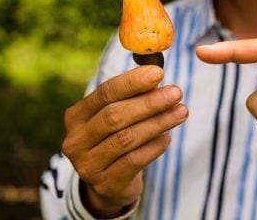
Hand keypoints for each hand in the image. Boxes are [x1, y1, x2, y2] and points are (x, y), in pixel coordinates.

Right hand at [61, 65, 187, 216]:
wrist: (108, 184)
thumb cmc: (115, 138)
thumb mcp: (116, 116)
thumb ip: (131, 97)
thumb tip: (157, 77)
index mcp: (76, 116)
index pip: (104, 93)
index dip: (131, 82)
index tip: (158, 73)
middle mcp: (76, 141)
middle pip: (114, 117)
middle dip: (149, 103)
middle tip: (176, 92)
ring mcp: (88, 165)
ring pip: (126, 139)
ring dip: (158, 123)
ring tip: (181, 112)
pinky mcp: (105, 184)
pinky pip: (134, 161)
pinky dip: (154, 147)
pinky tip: (168, 137)